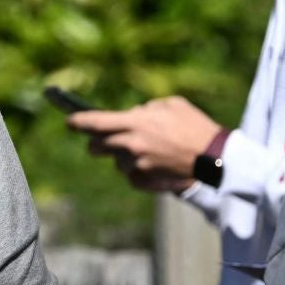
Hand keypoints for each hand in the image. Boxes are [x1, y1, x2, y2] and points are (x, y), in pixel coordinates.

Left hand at [67, 96, 221, 188]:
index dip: (78, 121)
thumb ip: (146, 109)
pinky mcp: (144, 180)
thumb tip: (133, 115)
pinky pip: (130, 175)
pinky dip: (137, 170)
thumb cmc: (195, 126)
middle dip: (97, 143)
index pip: (96, 122)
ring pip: (116, 161)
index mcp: (136, 122)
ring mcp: (136, 164)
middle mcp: (131, 144)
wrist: (214, 158)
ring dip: (124, 155)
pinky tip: (155, 163)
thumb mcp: (172, 104)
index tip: (69, 121)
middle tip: (103, 139)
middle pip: (97, 146)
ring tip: (147, 150)